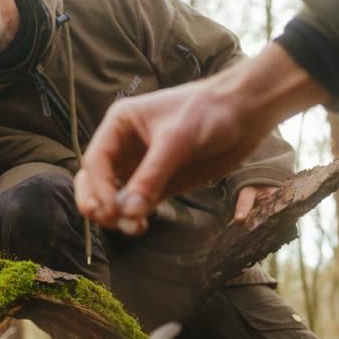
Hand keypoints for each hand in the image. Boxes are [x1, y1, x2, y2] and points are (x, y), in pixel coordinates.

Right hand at [75, 44, 328, 235]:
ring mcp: (140, 166)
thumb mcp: (177, 140)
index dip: (97, 188)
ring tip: (134, 227)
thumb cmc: (209, 111)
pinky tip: (140, 226)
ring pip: (112, 196)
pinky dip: (133, 218)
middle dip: (97, 202)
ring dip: (116, 215)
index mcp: (119, 125)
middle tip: (111, 221)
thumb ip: (151, 176)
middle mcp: (123, 146)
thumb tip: (127, 212)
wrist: (245, 112)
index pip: (95, 161)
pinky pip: (136, 205)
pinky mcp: (158, 182)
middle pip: (93, 180)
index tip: (110, 210)